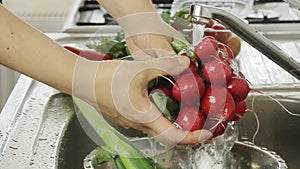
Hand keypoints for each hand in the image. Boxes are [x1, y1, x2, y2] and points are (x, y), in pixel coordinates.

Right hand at [72, 56, 211, 144]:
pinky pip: (151, 120)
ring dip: (176, 123)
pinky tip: (165, 101)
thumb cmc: (104, 80)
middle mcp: (139, 123)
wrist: (82, 80)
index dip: (194, 137)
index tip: (206, 132)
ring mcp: (133, 120)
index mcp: (144, 118)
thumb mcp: (140, 69)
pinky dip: (164, 115)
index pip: (175, 137)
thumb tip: (184, 63)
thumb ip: (165, 65)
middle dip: (188, 132)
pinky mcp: (128, 113)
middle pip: (169, 136)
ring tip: (188, 112)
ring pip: (160, 128)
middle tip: (202, 122)